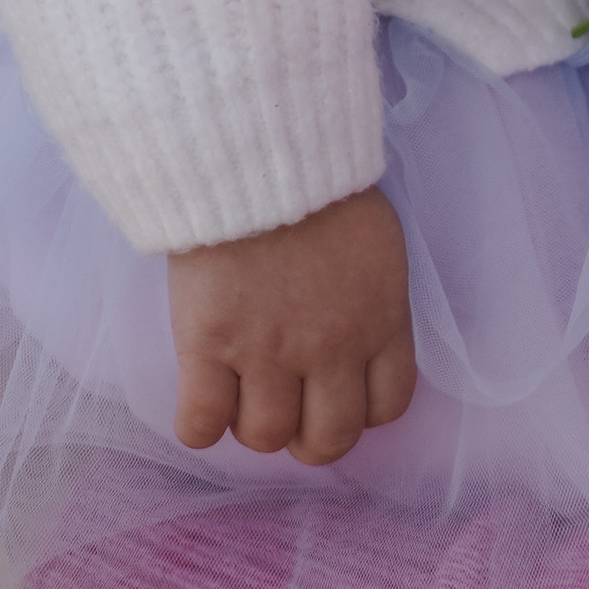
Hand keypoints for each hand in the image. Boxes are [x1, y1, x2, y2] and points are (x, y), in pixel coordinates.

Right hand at [166, 182, 416, 466]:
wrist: (257, 148)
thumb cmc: (320, 185)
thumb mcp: (375, 244)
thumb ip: (372, 301)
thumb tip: (359, 342)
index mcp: (381, 318)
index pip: (388, 406)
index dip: (359, 413)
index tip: (335, 395)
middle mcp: (331, 347)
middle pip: (328, 440)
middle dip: (307, 437)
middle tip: (287, 410)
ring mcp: (268, 351)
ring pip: (265, 437)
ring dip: (252, 424)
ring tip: (241, 391)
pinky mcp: (209, 345)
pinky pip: (201, 425)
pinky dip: (200, 424)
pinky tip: (202, 396)